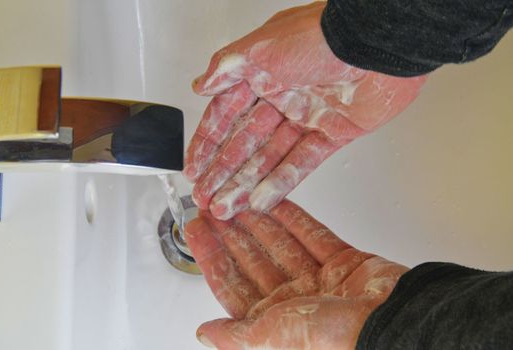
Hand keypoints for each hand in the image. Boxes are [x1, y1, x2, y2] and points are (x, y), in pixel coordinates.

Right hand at [184, 2, 426, 219]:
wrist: (373, 45)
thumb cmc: (319, 38)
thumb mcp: (260, 48)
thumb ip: (226, 68)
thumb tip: (201, 84)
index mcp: (261, 75)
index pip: (225, 115)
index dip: (207, 144)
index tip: (194, 168)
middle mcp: (282, 96)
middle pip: (244, 142)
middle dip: (223, 172)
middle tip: (207, 197)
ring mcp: (306, 117)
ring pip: (269, 156)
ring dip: (246, 183)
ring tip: (227, 207)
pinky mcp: (331, 133)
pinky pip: (302, 161)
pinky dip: (282, 181)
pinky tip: (261, 199)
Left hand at [185, 200, 407, 348]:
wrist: (393, 321)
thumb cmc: (337, 336)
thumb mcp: (274, 336)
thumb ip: (238, 335)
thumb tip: (205, 334)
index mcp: (273, 321)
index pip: (232, 283)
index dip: (212, 255)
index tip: (198, 229)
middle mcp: (294, 301)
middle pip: (254, 258)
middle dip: (231, 230)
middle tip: (214, 204)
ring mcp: (319, 280)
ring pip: (281, 242)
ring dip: (258, 219)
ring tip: (238, 196)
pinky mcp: (343, 262)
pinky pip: (313, 234)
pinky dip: (294, 217)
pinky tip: (276, 201)